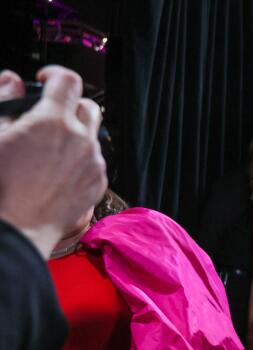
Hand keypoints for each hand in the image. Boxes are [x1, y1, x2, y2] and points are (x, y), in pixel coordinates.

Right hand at [0, 66, 106, 257]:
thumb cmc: (0, 183)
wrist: (17, 227)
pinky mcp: (98, 183)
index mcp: (53, 121)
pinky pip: (95, 162)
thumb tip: (12, 79)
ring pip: (92, 136)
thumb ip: (4, 101)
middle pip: (89, 106)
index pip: (68, 81)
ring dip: (76, 134)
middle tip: (50, 114)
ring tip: (49, 149)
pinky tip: (57, 172)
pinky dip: (80, 159)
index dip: (56, 75)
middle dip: (71, 104)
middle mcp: (80, 139)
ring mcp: (93, 162)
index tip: (45, 80)